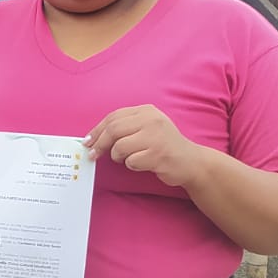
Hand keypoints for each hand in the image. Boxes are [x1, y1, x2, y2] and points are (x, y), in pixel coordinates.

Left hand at [84, 105, 202, 188]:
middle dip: (100, 144)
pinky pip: (131, 162)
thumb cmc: (164, 146)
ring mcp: (155, 137)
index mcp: (147, 111)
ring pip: (120, 147)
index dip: (97, 130)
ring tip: (129, 159)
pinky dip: (132, 166)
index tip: (87, 141)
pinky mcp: (157, 154)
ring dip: (118, 157)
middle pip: (113, 130)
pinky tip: (143, 164)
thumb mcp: (148, 128)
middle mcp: (151, 120)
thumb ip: (126, 128)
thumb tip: (95, 137)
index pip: (114, 117)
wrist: (190, 161)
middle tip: (93, 154)